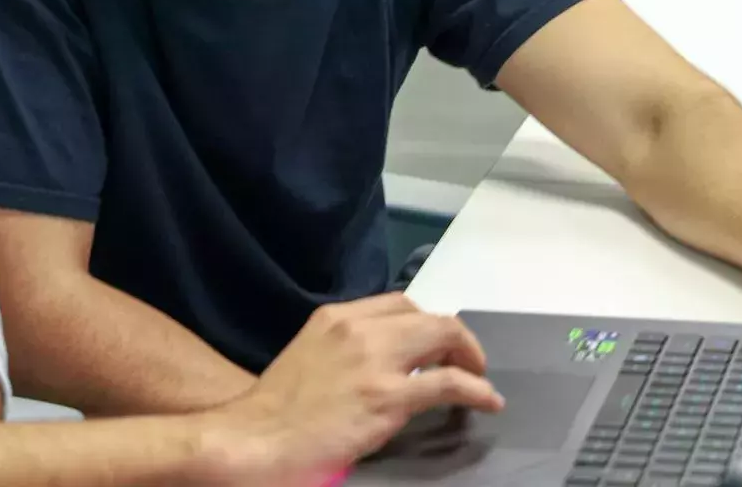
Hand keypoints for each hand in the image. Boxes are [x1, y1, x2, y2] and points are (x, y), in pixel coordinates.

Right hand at [204, 294, 503, 485]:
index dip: (425, 323)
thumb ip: (341, 351)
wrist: (255, 439)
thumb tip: (373, 365)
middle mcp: (357, 329)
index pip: (398, 303)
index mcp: (335, 317)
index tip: (435, 345)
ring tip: (478, 377)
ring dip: (469, 356)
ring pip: (444, 336)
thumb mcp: (308, 358)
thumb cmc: (275, 411)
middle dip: (453, 337)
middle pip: (426, 315)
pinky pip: (449, 383)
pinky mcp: (388, 398)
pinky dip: (476, 389)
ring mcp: (374, 362)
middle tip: (464, 362)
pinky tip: (486, 401)